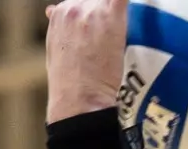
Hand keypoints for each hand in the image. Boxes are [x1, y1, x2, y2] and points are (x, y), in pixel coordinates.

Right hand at [44, 0, 127, 122]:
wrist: (78, 100)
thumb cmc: (67, 85)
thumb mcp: (54, 52)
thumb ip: (58, 28)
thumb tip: (51, 11)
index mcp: (58, 15)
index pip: (79, 3)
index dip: (89, 13)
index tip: (97, 26)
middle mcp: (73, 8)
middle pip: (95, 0)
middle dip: (102, 13)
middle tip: (108, 36)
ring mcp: (92, 12)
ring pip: (109, 1)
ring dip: (115, 14)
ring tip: (117, 35)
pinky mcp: (112, 16)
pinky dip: (129, 4)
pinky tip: (136, 10)